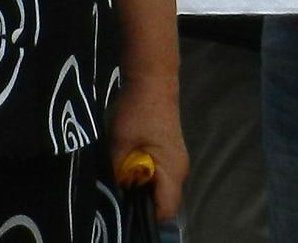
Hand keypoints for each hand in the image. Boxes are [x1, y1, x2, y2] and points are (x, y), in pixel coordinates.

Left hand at [107, 73, 187, 219]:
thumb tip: (117, 191)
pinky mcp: (171, 155)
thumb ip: (119, 172)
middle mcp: (180, 171)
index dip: (146, 216)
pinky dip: (147, 178)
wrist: (152, 82)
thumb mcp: (120, 142)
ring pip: (162, 189)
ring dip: (144, 189)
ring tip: (123, 181)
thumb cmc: (137, 111)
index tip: (125, 210)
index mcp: (172, 171)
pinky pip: (161, 177)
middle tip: (120, 195)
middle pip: (164, 202)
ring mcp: (178, 163)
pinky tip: (130, 168)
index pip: (165, 210)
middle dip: (143, 203)